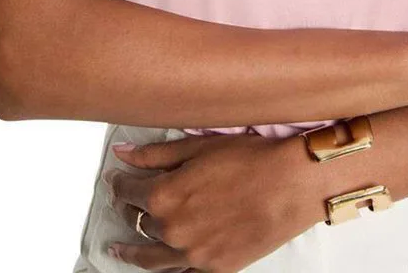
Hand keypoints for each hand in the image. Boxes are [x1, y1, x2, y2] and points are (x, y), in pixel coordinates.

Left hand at [102, 132, 324, 271]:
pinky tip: (160, 264)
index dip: (119, 181)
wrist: (290, 183)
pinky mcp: (216, 268)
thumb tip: (122, 153)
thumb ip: (154, 154)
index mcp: (164, 196)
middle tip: (125, 200)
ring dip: (133, 250)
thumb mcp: (197, 147)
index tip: (116, 176)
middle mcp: (173, 230)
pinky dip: (166, 268)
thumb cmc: (249, 159)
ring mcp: (194, 255)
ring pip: (151, 258)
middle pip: (138, 222)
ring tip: (120, 249)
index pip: (128, 190)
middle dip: (128, 209)